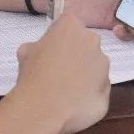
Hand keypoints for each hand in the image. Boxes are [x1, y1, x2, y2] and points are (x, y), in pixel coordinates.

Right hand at [14, 14, 109, 133]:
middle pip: (86, 43)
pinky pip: (98, 89)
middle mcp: (93, 41)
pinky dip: (89, 94)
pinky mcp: (108, 89)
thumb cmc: (32, 76)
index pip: (69, 24)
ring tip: (66, 91)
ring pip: (96, 67)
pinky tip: (73, 103)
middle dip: (76, 54)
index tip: (52, 50)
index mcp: (71, 27)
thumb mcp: (25, 52)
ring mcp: (104, 66)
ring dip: (85, 75)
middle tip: (59, 71)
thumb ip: (39, 45)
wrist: (43, 109)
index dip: (60, 37)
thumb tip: (42, 52)